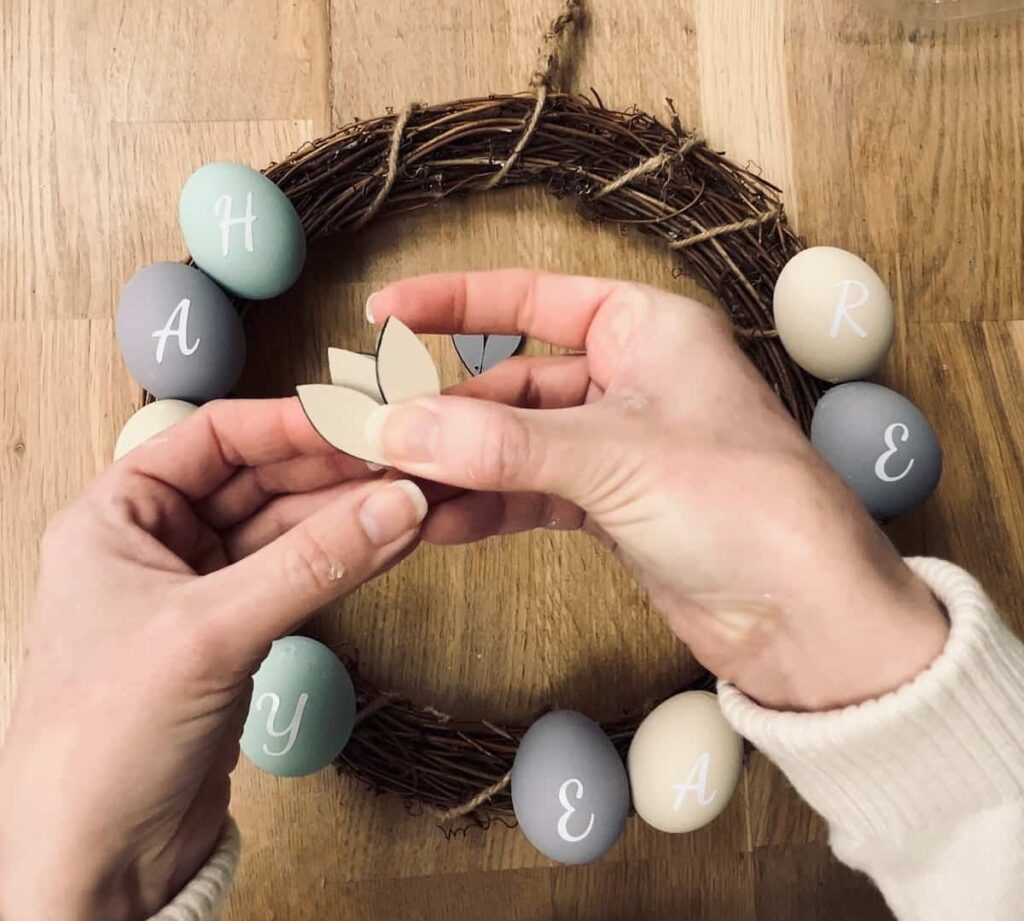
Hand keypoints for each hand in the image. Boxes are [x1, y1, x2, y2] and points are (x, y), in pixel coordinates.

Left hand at [0, 399, 426, 920]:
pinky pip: (297, 577)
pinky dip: (342, 561)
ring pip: (285, 529)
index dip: (289, 424)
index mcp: (116, 516)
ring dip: (346, 516)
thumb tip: (394, 506)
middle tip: (400, 463)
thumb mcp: (208, 632)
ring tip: (409, 501)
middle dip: (330, 472)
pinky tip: (387, 544)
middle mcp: (156, 545)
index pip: (213, 438)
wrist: (98, 862)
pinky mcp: (234, 635)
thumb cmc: (97, 743)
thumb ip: (311, 563)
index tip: (358, 422)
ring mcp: (199, 591)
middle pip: (258, 480)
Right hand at [364, 270, 947, 711]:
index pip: (531, 299)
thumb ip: (501, 442)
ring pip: (515, 444)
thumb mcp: (614, 457)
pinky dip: (487, 507)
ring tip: (397, 489)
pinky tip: (440, 523)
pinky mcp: (613, 507)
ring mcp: (620, 447)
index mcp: (648, 329)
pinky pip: (530, 494)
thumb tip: (397, 426)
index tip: (384, 313)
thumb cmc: (745, 506)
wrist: (807, 618)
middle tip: (375, 436)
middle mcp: (632, 379)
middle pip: (511, 383)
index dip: (453, 302)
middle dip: (445, 413)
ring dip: (458, 468)